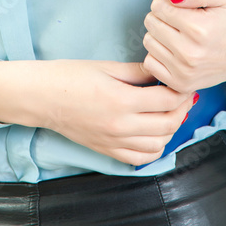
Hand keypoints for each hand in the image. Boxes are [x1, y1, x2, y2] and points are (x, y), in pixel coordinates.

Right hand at [35, 59, 194, 165]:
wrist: (41, 98)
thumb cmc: (69, 77)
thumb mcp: (106, 67)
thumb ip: (138, 72)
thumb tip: (162, 72)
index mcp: (122, 100)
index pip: (167, 100)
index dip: (181, 90)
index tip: (183, 82)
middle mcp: (121, 126)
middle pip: (169, 123)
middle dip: (182, 108)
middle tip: (183, 95)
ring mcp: (114, 142)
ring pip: (159, 144)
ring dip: (171, 129)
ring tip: (169, 112)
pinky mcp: (107, 150)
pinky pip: (140, 158)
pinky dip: (155, 148)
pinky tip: (154, 133)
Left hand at [141, 0, 225, 93]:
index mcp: (199, 29)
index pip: (158, 6)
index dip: (168, 1)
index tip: (182, 7)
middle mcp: (190, 53)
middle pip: (151, 23)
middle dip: (163, 16)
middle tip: (182, 20)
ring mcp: (184, 72)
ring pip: (148, 41)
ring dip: (160, 35)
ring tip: (180, 34)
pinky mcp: (180, 84)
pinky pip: (150, 62)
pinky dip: (159, 54)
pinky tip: (176, 50)